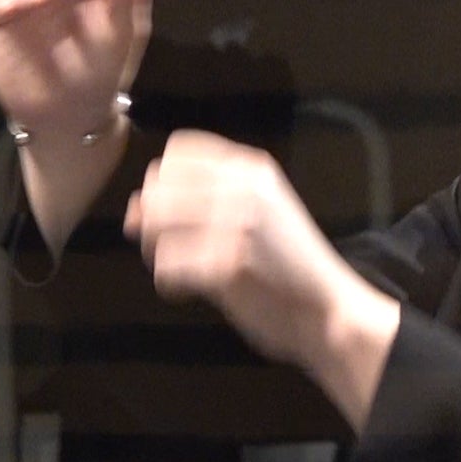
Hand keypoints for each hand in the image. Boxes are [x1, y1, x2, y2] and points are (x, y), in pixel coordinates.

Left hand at [125, 130, 399, 428]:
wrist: (327, 311)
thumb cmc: (286, 266)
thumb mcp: (258, 211)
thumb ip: (204, 199)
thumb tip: (134, 206)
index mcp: (253, 169)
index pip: (178, 151)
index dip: (163, 182)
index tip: (175, 212)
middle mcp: (245, 188)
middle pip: (158, 188)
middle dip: (152, 222)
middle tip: (174, 250)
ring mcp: (238, 224)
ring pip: (155, 225)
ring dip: (157, 253)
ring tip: (183, 270)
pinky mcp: (229, 264)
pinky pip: (167, 266)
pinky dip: (170, 284)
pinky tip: (192, 290)